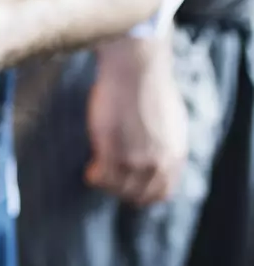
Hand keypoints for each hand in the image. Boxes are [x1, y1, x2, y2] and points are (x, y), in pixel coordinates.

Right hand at [85, 34, 187, 205]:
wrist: (136, 69)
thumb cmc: (149, 87)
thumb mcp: (171, 122)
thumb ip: (165, 145)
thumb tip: (157, 155)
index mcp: (174, 155)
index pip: (160, 193)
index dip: (141, 191)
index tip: (128, 181)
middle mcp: (158, 162)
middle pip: (137, 196)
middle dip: (120, 189)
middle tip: (108, 175)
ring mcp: (135, 159)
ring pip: (117, 189)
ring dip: (106, 183)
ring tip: (97, 168)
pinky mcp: (113, 152)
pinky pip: (101, 178)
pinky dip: (94, 176)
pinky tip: (91, 165)